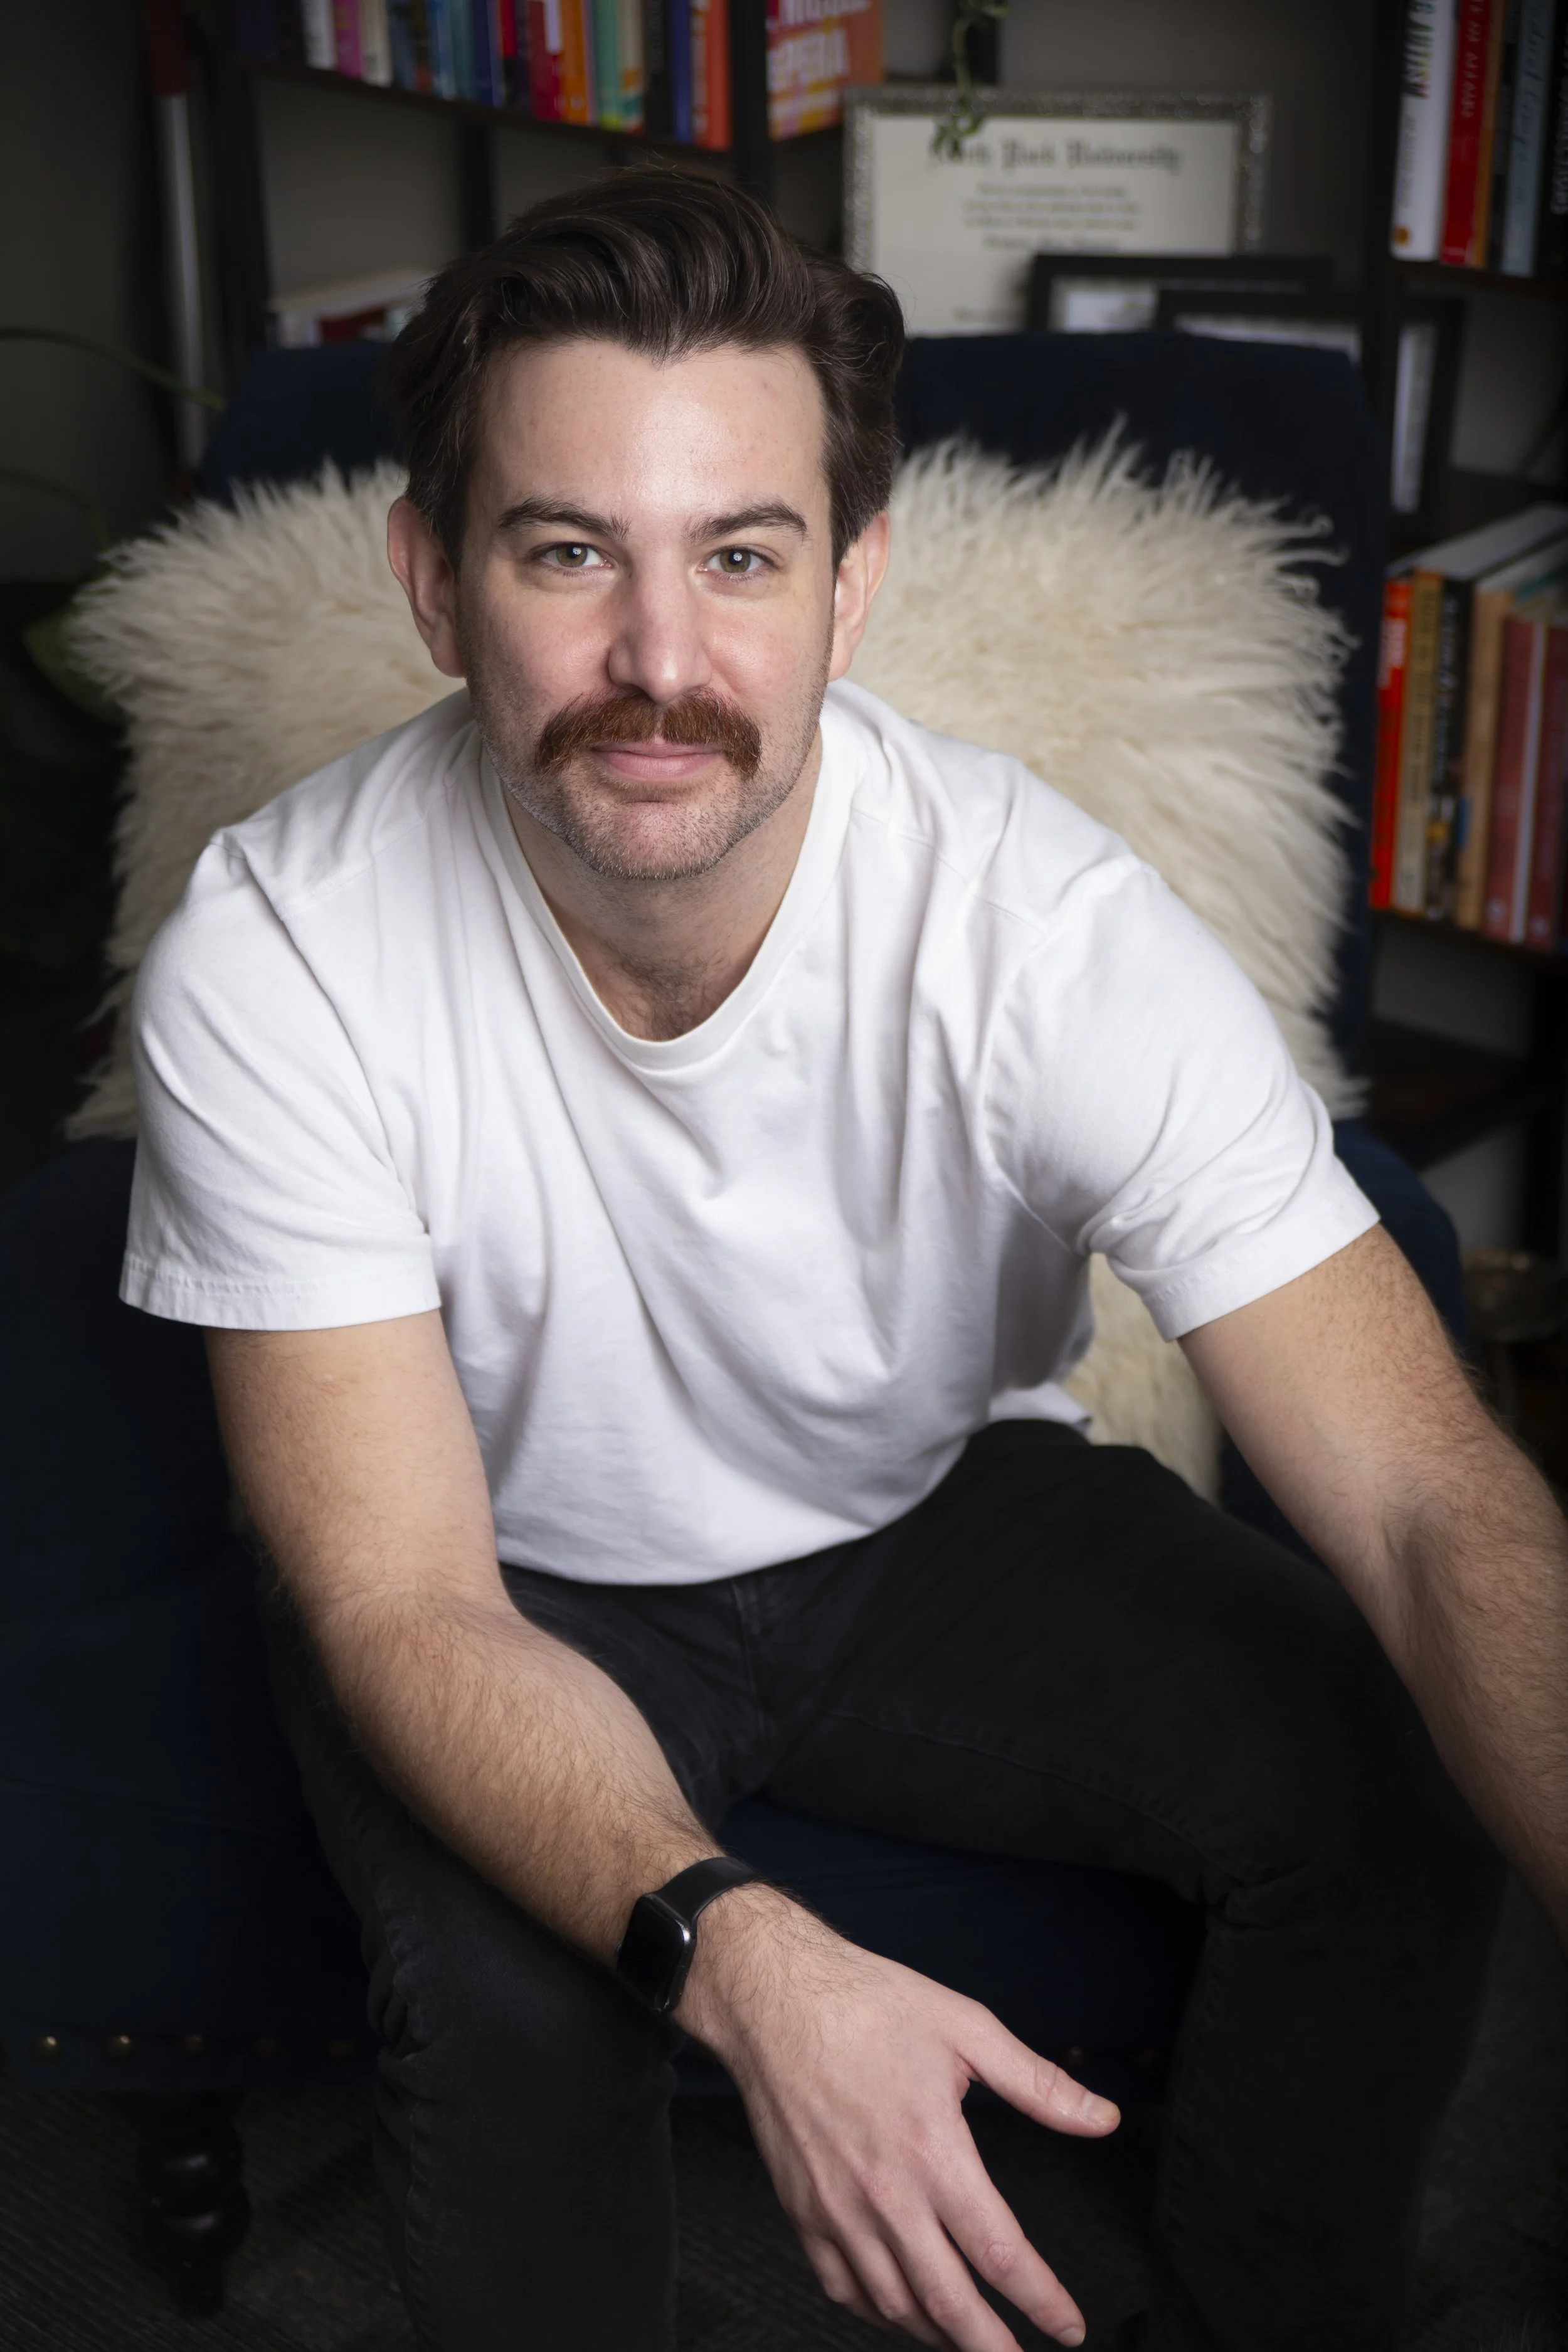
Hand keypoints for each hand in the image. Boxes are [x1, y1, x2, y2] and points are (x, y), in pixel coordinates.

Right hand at [677, 1890, 1118, 2349]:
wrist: (775, 1997)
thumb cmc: (868, 2004)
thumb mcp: (966, 2027)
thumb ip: (1037, 2084)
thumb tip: (1102, 2117)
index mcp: (933, 2152)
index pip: (1000, 2254)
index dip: (1043, 2300)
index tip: (1068, 2326)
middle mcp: (886, 2194)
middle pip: (950, 2303)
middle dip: (993, 2349)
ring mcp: (838, 2210)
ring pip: (896, 2306)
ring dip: (940, 2334)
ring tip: (970, 2340)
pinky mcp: (803, 2211)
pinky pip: (844, 2288)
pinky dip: (880, 2312)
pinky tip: (902, 2308)